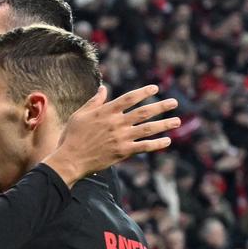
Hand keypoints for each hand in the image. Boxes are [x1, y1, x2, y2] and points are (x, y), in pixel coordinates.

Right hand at [44, 85, 180, 184]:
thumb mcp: (80, 115)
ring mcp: (121, 138)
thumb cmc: (72, 137)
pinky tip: (167, 141)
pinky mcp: (122, 152)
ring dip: (164, 124)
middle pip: (144, 112)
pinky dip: (156, 144)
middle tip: (174, 103)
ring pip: (148, 129)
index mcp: (107, 112)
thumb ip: (94, 102)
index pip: (130, 98)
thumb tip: (103, 88)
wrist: (70, 160)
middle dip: (161, 106)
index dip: (144, 92)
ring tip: (177, 121)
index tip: (155, 88)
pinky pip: (143, 147)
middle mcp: (117, 123)